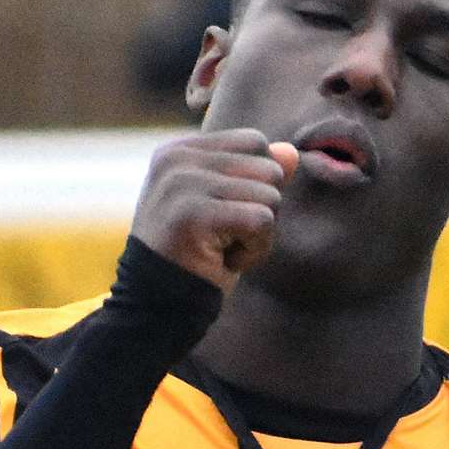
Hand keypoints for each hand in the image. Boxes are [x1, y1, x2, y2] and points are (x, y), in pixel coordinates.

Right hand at [130, 129, 298, 290]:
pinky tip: (225, 263)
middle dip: (262, 211)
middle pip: (268, 168)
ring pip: (270, 196)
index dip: (257, 184)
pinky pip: (262, 221)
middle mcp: (177, 159)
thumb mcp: (228, 208)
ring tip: (222, 251)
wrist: (157, 306)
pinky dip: (255, 251)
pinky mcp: (194, 213)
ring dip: (259, 236)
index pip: (254, 142)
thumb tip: (291, 152)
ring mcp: (182, 184)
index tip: (224, 216)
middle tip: (225, 238)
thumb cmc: (196, 257)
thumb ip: (256, 176)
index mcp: (179, 150)